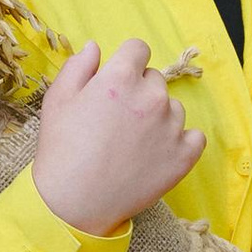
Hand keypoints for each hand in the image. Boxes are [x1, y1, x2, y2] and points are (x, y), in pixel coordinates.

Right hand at [31, 39, 202, 237]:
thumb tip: (95, 47)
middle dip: (139, 91)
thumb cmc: (62, 150)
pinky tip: (157, 153)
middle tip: (118, 120)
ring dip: (158, 117)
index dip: (126, 63)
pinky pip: (194, 137)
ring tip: (132, 143)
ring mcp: (172, 126)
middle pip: (155, 79)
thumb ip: (78, 67)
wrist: (74, 203)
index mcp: (121, 77)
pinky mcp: (184, 155)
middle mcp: (152, 96)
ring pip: (172, 108)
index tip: (118, 81)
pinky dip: (180, 142)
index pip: (138, 49)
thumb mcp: (57, 100)